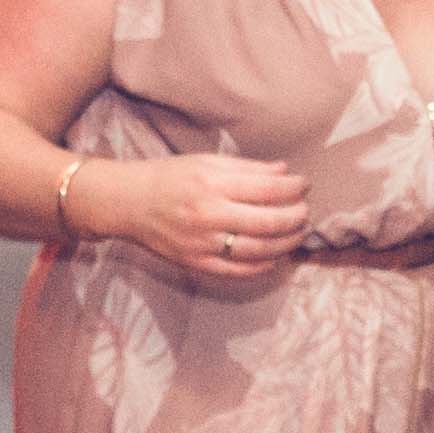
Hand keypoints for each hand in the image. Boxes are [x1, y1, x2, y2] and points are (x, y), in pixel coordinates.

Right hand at [98, 150, 316, 286]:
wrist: (127, 202)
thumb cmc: (169, 177)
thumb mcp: (206, 162)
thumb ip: (247, 168)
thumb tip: (284, 171)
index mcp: (213, 184)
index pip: (268, 189)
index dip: (294, 187)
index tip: (304, 184)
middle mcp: (209, 214)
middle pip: (269, 222)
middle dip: (296, 217)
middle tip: (305, 211)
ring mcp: (202, 242)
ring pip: (258, 250)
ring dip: (285, 243)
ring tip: (297, 234)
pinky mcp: (195, 262)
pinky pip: (236, 270)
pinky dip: (260, 266)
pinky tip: (273, 258)